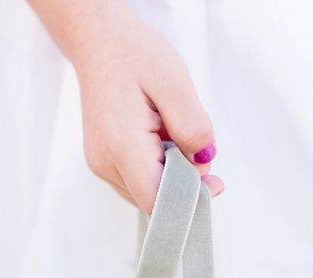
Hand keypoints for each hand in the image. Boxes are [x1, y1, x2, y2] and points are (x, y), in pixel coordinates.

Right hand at [29, 0, 223, 212]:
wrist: (97, 41)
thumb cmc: (132, 55)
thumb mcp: (174, 81)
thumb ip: (193, 126)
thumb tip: (205, 162)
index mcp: (122, 146)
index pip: (158, 201)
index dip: (189, 200)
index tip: (214, 183)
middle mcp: (106, 164)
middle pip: (156, 200)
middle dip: (184, 182)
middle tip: (194, 144)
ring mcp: (102, 166)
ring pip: (149, 192)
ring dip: (171, 174)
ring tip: (169, 132)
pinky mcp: (104, 163)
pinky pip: (140, 181)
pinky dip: (158, 168)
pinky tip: (158, 138)